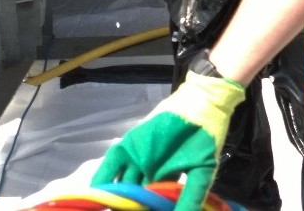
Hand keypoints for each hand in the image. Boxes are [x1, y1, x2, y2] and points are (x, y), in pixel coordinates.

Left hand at [91, 70, 244, 209]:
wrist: (203, 104)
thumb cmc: (206, 139)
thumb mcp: (202, 172)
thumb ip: (191, 197)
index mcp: (164, 181)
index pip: (150, 204)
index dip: (146, 209)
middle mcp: (147, 172)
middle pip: (132, 198)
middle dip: (128, 206)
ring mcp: (137, 158)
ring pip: (119, 184)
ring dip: (113, 199)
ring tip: (104, 210)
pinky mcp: (129, 144)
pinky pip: (111, 163)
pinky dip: (102, 178)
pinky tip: (97, 194)